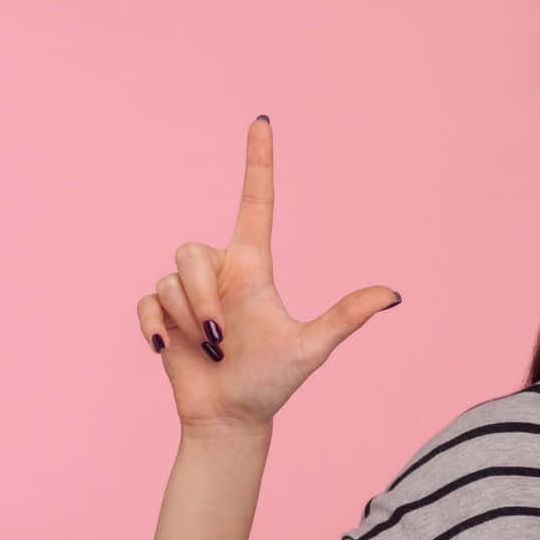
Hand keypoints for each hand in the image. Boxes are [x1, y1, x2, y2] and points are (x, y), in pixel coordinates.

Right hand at [134, 116, 402, 431]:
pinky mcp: (160, 313)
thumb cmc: (272, 381)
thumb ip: (345, 317)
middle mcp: (219, 271)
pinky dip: (156, 326)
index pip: (257, 203)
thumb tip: (393, 295)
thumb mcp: (311, 348)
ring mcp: (187, 292)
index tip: (262, 122)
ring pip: (169, 280)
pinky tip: (171, 347)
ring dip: (187, 319)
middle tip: (223, 338)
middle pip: (191, 251)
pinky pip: (146, 302)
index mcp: (254, 267)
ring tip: (210, 348)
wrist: (231, 417)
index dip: (259, 162)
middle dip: (202, 298)